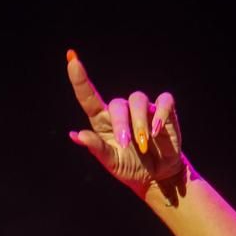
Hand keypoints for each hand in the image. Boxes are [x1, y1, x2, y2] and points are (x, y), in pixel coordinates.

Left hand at [65, 50, 188, 203]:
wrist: (157, 176)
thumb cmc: (130, 167)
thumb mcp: (112, 162)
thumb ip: (97, 149)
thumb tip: (76, 135)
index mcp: (103, 122)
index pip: (88, 97)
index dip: (80, 79)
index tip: (72, 60)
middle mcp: (122, 111)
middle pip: (117, 104)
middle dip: (121, 124)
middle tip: (125, 144)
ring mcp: (143, 109)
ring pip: (138, 99)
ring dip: (139, 121)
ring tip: (143, 142)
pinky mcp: (164, 111)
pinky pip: (164, 100)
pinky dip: (161, 114)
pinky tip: (157, 130)